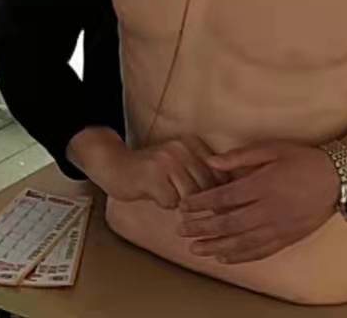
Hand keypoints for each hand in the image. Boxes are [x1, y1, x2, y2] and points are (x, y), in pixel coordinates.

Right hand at [70, 127, 218, 209]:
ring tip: (167, 195)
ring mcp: (167, 160)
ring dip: (180, 203)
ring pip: (190, 196)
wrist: (113, 164)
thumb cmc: (152, 172)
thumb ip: (203, 174)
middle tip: (186, 205)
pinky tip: (153, 194)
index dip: (218, 194)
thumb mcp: (181, 165)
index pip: (220, 175)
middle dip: (199, 203)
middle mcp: (182, 147)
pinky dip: (164, 204)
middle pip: (207, 187)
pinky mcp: (152, 174)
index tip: (212, 204)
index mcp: (193, 143)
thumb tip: (233, 198)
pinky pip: (171, 202)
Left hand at [178, 142, 340, 263]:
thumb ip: (240, 157)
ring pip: (242, 242)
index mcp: (263, 185)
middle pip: (229, 223)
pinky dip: (241, 256)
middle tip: (181, 230)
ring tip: (195, 249)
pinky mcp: (288, 238)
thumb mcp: (272, 149)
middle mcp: (269, 210)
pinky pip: (261, 251)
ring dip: (216, 247)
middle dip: (203, 228)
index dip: (202, 203)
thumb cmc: (303, 159)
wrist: (338, 179)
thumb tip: (211, 162)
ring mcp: (279, 227)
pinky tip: (224, 258)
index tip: (183, 206)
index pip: (225, 198)